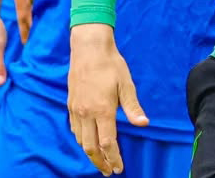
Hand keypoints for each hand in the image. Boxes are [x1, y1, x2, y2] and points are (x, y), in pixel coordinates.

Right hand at [68, 23, 147, 175]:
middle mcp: (86, 112)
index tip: (119, 168)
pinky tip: (89, 141)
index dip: (113, 157)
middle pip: (90, 147)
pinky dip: (82, 140)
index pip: (107, 142)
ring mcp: (76, 109)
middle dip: (100, 162)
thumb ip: (133, 107)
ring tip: (100, 160)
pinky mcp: (70, 104)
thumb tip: (143, 124)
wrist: (88, 48)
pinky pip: (74, 129)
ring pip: (81, 140)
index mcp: (102, 109)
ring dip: (90, 153)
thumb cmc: (111, 64)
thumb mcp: (126, 84)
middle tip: (109, 171)